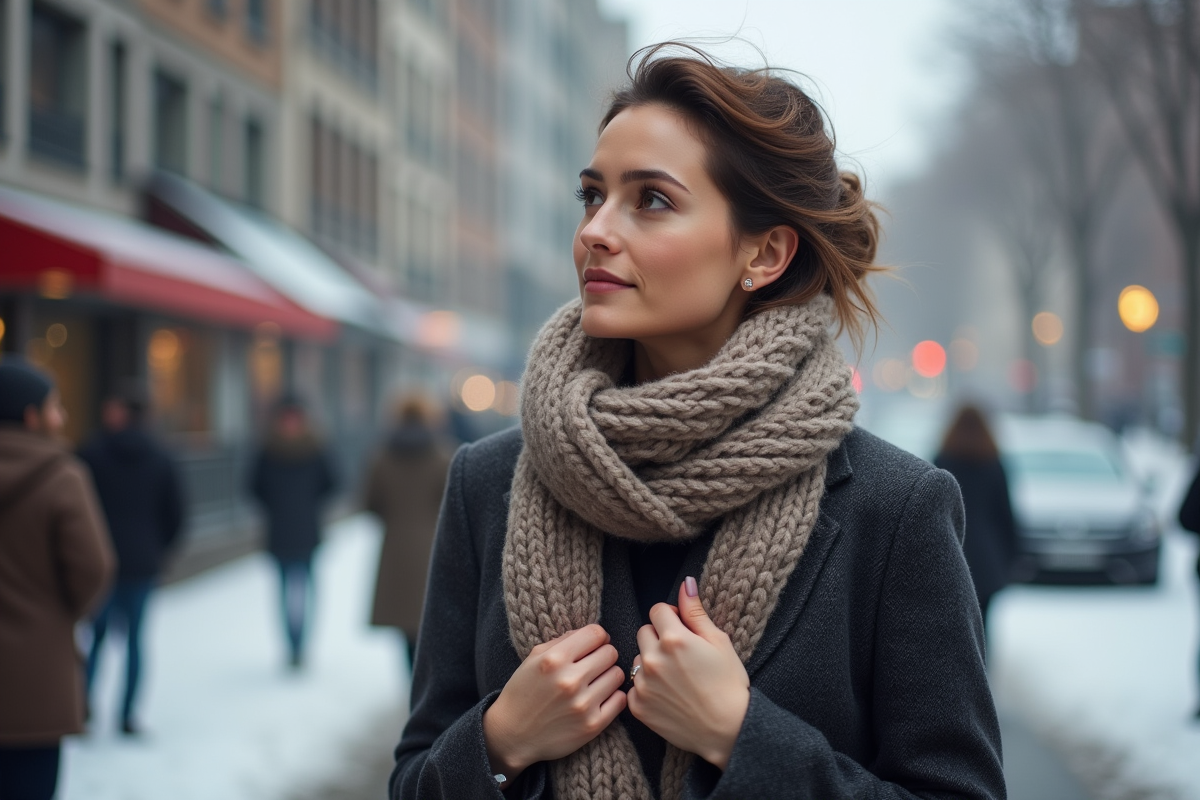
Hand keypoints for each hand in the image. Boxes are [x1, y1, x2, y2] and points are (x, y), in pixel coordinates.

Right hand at [483, 624, 626, 780]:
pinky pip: (620, 700)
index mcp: (554, 660)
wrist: (513, 735)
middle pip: (610, 653)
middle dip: (603, 655)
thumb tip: (595, 634)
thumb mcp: (534, 659)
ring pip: (617, 674)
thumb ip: (563, 641)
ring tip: (595, 682)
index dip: (597, 637)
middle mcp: (570, 680)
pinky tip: (599, 698)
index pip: (596, 634)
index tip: (593, 645)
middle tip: (593, 665)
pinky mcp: (592, 725)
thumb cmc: (523, 693)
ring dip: (608, 676)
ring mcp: (583, 704)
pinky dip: (613, 697)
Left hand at [627, 577, 748, 770]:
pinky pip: (633, 686)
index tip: (684, 631)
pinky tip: (667, 695)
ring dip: (651, 662)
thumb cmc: (728, 684)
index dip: (672, 618)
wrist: (728, 729)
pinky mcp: (637, 706)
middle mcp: (652, 659)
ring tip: (675, 678)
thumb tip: (685, 584)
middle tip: (680, 656)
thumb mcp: (719, 642)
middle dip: (659, 638)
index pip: (657, 611)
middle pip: (644, 632)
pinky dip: (646, 688)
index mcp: (674, 638)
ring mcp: (642, 684)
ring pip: (637, 658)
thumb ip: (696, 612)